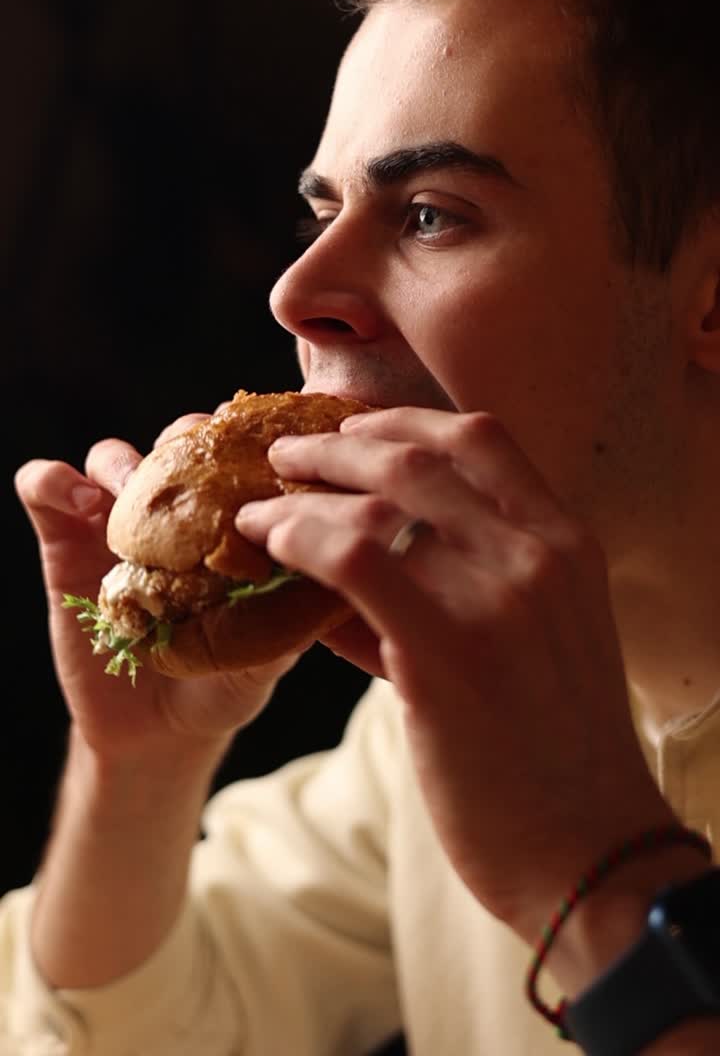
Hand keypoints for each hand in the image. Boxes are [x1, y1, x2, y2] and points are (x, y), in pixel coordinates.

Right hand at [15, 412, 299, 767]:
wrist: (158, 732)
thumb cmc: (226, 684)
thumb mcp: (266, 656)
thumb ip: (287, 620)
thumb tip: (320, 585)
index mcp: (230, 518)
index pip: (239, 454)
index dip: (253, 440)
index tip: (266, 450)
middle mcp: (175, 509)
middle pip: (177, 441)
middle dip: (188, 441)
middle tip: (199, 464)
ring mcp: (118, 521)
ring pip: (113, 457)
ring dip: (124, 464)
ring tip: (130, 493)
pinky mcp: (65, 539)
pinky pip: (45, 488)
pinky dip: (54, 482)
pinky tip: (80, 505)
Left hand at [235, 406, 676, 939]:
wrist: (589, 849)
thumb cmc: (556, 751)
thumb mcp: (540, 640)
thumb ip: (468, 585)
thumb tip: (356, 561)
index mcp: (567, 541)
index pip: (481, 437)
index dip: (403, 421)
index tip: (353, 430)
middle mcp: (537, 553)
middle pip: (417, 458)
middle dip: (336, 447)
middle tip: (286, 456)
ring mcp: (496, 597)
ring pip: (374, 504)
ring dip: (302, 497)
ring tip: (258, 511)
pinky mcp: (446, 650)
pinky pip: (351, 561)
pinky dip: (299, 541)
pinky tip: (269, 549)